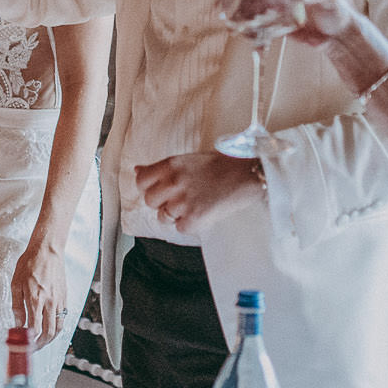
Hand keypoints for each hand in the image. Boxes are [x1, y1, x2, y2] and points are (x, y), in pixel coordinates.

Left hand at [10, 241, 71, 343]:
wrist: (48, 250)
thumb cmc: (30, 264)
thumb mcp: (16, 284)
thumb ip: (17, 306)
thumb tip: (17, 323)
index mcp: (36, 299)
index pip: (34, 329)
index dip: (29, 341)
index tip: (23, 346)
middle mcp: (50, 302)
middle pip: (49, 332)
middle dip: (40, 345)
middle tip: (32, 348)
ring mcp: (59, 301)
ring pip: (59, 328)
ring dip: (50, 339)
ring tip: (41, 342)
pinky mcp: (64, 298)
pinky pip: (63, 318)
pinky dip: (57, 327)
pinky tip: (49, 327)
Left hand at [134, 152, 263, 234]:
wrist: (249, 174)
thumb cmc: (223, 165)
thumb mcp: (189, 160)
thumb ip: (163, 168)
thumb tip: (137, 171)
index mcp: (171, 164)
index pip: (142, 181)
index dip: (149, 187)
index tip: (160, 189)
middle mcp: (173, 182)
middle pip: (150, 201)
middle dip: (163, 202)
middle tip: (182, 198)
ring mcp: (183, 201)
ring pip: (163, 216)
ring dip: (175, 214)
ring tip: (195, 204)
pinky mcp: (194, 218)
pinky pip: (180, 228)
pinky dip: (190, 224)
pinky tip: (204, 212)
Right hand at [219, 0, 354, 46]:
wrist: (338, 36)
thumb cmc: (337, 10)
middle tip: (221, 7)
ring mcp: (273, 9)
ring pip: (246, 9)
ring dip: (236, 18)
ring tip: (234, 29)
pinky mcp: (274, 27)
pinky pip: (256, 30)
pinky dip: (252, 37)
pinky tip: (256, 46)